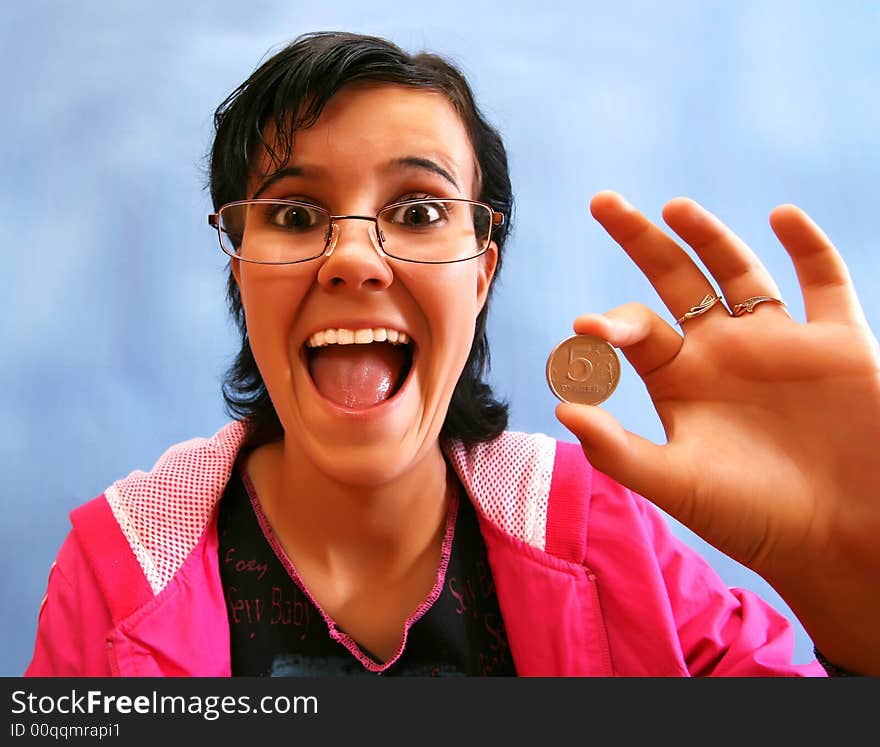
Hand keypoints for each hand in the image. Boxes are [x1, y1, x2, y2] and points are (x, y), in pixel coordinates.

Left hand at [556, 190, 879, 673]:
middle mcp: (723, 352)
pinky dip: (808, 247)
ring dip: (709, 235)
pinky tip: (782, 217)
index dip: (609, 323)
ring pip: (740, 271)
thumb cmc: (755, 518)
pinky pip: (825, 282)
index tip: (586, 327)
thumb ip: (618, 449)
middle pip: (675, 280)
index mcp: (681, 380)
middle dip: (640, 240)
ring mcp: (779, 342)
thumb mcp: (676, 485)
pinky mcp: (838, 343)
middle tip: (602, 201)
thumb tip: (562, 406)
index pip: (635, 332)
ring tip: (673, 207)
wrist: (844, 541)